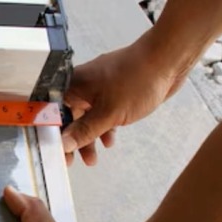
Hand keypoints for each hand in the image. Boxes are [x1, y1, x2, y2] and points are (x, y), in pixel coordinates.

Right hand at [64, 35, 185, 165]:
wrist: (168, 61)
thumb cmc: (137, 78)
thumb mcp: (108, 113)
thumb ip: (85, 131)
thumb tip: (65, 144)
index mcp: (74, 85)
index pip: (54, 113)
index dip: (54, 135)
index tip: (57, 152)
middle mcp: (83, 85)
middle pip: (69, 117)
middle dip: (73, 140)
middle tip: (73, 160)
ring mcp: (99, 88)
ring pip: (87, 117)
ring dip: (89, 137)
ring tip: (92, 158)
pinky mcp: (114, 91)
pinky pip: (102, 113)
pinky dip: (104, 127)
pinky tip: (109, 140)